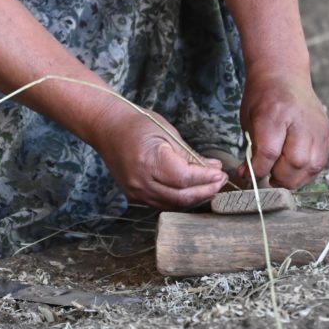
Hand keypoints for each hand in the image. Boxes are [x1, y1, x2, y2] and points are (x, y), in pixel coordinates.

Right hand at [91, 104, 227, 209]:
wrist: (107, 128)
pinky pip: (163, 203)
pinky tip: (192, 190)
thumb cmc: (137, 124)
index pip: (185, 178)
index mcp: (149, 161)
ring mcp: (136, 192)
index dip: (206, 179)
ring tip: (210, 186)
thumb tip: (213, 168)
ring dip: (195, 197)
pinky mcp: (134, 196)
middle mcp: (140, 182)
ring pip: (173, 204)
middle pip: (181, 197)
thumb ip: (189, 154)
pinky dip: (180, 199)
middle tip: (221, 181)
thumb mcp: (167, 133)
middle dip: (205, 191)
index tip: (221, 174)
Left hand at [236, 73, 328, 188]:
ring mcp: (316, 127)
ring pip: (311, 165)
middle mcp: (300, 121)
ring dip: (294, 178)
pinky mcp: (325, 132)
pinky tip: (294, 170)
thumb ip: (252, 147)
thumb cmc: (262, 96)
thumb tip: (249, 175)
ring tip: (280, 176)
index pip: (269, 152)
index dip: (258, 169)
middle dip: (279, 177)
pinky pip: (320, 161)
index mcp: (275, 114)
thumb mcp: (249, 119)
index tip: (249, 174)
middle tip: (268, 178)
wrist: (284, 75)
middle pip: (295, 162)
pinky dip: (306, 172)